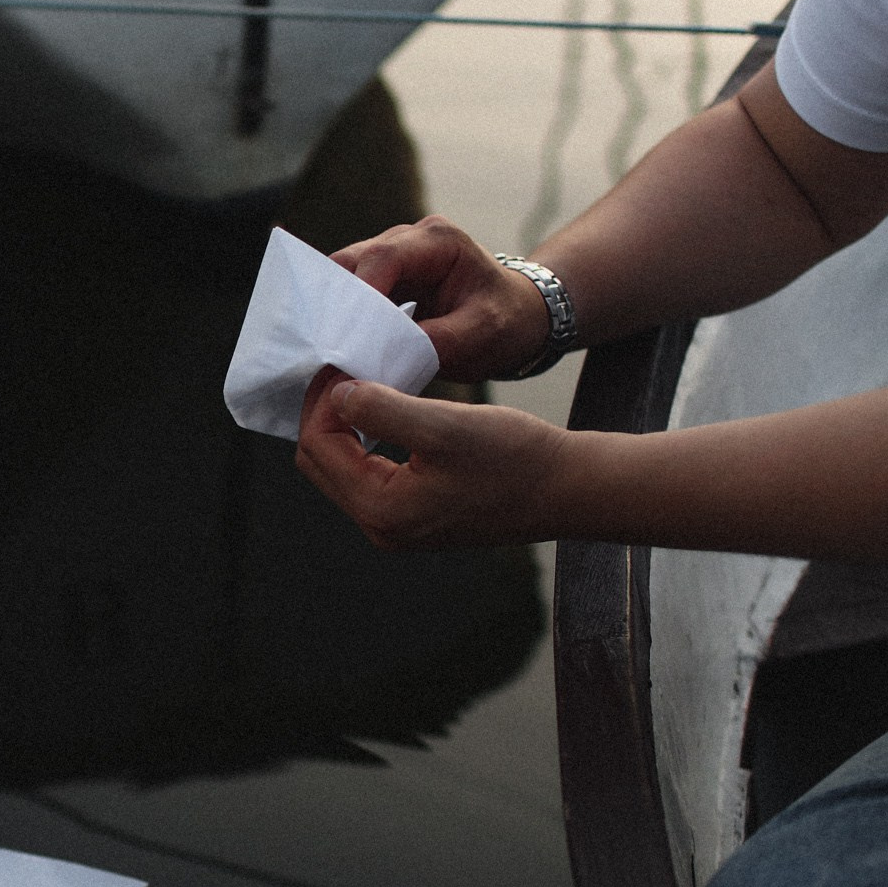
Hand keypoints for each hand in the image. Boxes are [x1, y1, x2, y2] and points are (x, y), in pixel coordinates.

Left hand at [294, 368, 573, 548]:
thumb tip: (337, 393)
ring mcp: (396, 524)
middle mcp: (381, 527)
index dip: (322, 400)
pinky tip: (381, 406)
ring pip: (342, 465)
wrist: (568, 488)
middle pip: (321, 461)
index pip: (319, 448)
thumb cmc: (515, 458)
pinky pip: (368, 472)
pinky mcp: (414, 514)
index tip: (342, 360)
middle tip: (344, 367)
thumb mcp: (445, 425)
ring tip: (360, 380)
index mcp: (382, 510)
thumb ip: (383, 409)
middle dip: (325, 412)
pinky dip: (365, 437)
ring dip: (344, 423)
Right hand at [331, 216, 551, 381]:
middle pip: (353, 262)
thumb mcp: (480, 334)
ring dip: (338, 312)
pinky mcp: (382, 278)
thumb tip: (382, 356)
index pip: (383, 259)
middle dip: (339, 304)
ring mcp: (392, 255)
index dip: (360, 295)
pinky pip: (350, 293)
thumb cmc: (506, 321)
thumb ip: (434, 341)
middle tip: (335, 347)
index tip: (348, 337)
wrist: (517, 318)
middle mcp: (408, 239)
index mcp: (439, 240)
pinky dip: (345, 318)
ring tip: (338, 349)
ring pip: (343, 277)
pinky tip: (346, 345)